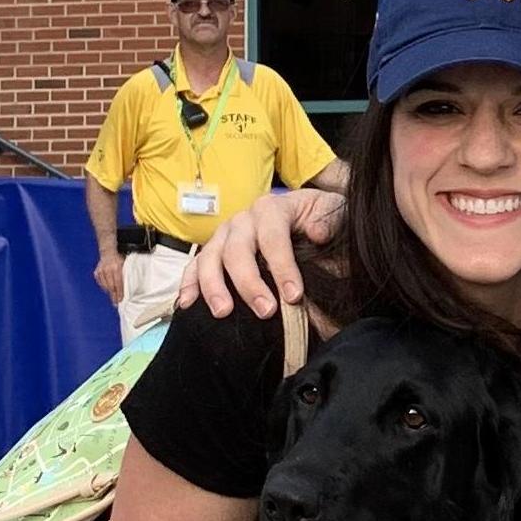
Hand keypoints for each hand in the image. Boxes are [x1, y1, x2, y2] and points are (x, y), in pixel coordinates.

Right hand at [92, 248, 124, 304]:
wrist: (108, 252)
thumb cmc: (119, 259)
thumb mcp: (125, 264)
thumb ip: (126, 274)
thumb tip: (130, 287)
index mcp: (117, 267)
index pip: (118, 283)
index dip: (119, 292)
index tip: (120, 299)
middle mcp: (108, 270)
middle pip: (111, 286)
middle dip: (114, 296)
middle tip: (116, 303)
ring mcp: (101, 271)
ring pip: (105, 286)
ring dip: (109, 292)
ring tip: (113, 297)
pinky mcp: (97, 273)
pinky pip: (101, 283)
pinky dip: (105, 287)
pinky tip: (108, 289)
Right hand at [182, 185, 344, 318]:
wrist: (309, 216)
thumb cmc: (321, 219)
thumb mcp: (333, 212)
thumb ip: (328, 221)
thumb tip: (316, 232)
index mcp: (272, 208)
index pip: (272, 236)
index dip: (282, 266)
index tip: (294, 296)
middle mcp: (243, 219)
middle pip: (237, 249)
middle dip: (249, 282)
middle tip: (265, 311)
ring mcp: (224, 235)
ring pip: (210, 258)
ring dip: (213, 286)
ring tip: (223, 312)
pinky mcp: (213, 252)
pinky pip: (194, 267)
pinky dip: (188, 285)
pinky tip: (187, 305)